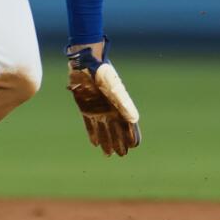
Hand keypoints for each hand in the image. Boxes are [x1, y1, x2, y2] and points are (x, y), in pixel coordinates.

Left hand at [66, 41, 140, 156]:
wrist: (86, 64)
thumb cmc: (104, 75)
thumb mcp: (115, 90)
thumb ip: (124, 105)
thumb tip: (134, 120)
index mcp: (120, 104)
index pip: (128, 123)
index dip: (132, 134)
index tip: (134, 146)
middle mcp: (110, 108)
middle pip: (116, 129)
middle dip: (120, 142)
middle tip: (122, 155)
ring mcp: (98, 109)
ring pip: (104, 129)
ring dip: (107, 141)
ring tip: (109, 154)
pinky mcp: (85, 108)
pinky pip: (90, 124)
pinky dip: (92, 133)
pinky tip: (95, 144)